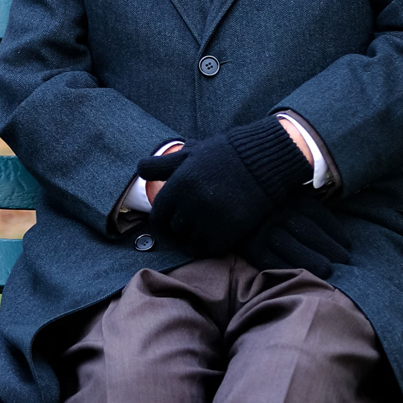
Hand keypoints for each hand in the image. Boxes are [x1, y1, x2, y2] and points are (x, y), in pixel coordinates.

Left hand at [137, 117, 310, 254]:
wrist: (263, 161)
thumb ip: (162, 165)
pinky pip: (210, 249)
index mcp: (178, 185)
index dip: (161, 221)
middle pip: (174, 230)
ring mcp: (210, 220)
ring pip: (191, 242)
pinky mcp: (229, 231)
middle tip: (192, 220)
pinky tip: (217, 234)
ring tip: (206, 226)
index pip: (157, 217)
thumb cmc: (224, 154)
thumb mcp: (190, 153)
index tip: (169, 221)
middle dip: (180, 226)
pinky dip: (211, 245)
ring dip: (195, 237)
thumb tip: (138, 170)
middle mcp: (191, 204)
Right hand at [242, 197, 350, 280]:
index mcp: (288, 194)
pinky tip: (304, 275)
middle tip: (344, 262)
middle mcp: (276, 209)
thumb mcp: (288, 192)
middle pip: (307, 230)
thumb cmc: (269, 202)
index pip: (317, 214)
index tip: (347, 246)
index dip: (335, 232)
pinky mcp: (250, 245)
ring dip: (313, 261)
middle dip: (329, 248)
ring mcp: (262, 227)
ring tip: (330, 272)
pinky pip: (272, 261)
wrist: (228, 201)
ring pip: (291, 246)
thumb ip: (306, 202)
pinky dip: (290, 269)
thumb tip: (334, 213)